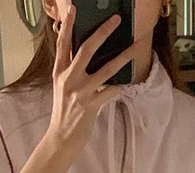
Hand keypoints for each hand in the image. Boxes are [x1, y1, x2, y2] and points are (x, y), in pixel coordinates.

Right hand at [46, 6, 139, 155]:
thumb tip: (86, 58)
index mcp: (59, 72)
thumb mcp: (61, 88)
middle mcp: (69, 79)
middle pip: (87, 48)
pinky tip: (130, 80)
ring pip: (106, 68)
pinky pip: (111, 91)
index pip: (62, 44)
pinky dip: (121, 85)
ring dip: (124, 56)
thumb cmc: (63, 113)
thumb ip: (71, 72)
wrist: (60, 138)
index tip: (73, 9)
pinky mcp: (91, 105)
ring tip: (135, 46)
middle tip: (116, 20)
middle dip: (103, 32)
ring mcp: (81, 91)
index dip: (68, 25)